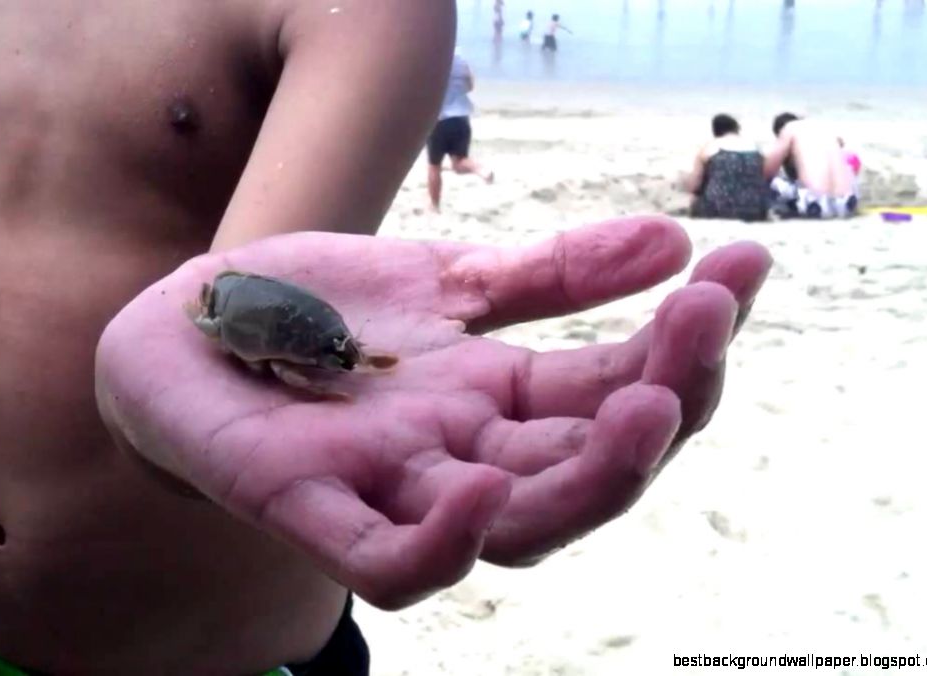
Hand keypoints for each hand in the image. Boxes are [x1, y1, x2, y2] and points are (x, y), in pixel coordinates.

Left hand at [94, 216, 770, 609]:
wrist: (184, 323)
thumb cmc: (312, 310)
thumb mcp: (442, 276)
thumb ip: (550, 273)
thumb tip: (673, 243)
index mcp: (499, 400)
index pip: (617, 391)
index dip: (686, 344)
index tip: (743, 268)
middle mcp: (463, 455)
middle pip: (588, 467)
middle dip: (661, 408)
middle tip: (701, 332)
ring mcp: (390, 487)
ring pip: (515, 527)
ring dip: (590, 478)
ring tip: (649, 406)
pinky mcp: (306, 506)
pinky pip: (387, 562)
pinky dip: (441, 544)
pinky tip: (485, 490)